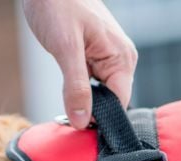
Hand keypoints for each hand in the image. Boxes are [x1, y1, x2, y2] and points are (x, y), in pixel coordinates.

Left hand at [22, 0, 137, 128]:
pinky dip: (79, 88)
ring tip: (65, 99)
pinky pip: (92, 81)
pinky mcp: (97, 54)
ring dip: (83, 98)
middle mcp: (121, 59)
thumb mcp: (65, 47)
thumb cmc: (58, 3)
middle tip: (67, 117)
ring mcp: (110, 56)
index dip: (100, 118)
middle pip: (111, 100)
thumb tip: (82, 121)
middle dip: (90, 109)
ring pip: (100, 92)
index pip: (119, 103)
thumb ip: (76, 87)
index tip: (79, 128)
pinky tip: (67, 87)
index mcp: (122, 58)